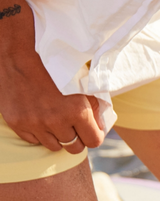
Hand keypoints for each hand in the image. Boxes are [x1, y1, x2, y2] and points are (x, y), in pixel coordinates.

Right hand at [0, 0, 104, 153]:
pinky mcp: (17, 123)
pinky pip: (34, 140)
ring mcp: (34, 123)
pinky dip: (38, 132)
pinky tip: (39, 117)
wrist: (18, 53)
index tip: (90, 129)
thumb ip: (96, 107)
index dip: (93, 135)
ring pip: (54, 146)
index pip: (94, 141)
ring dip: (57, 136)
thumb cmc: (54, 67)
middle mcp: (55, 120)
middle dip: (77, 138)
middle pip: (74, 148)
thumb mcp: (82, 84)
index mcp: (76, 111)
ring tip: (54, 119)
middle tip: (72, 125)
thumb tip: (101, 127)